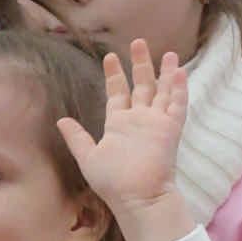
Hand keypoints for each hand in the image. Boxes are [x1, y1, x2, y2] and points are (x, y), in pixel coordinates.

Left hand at [57, 38, 194, 240]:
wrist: (137, 198)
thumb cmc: (112, 183)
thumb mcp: (88, 157)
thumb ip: (77, 137)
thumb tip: (61, 121)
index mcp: (119, 125)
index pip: (118, 93)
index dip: (115, 75)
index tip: (111, 56)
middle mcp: (139, 121)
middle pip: (142, 86)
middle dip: (140, 64)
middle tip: (139, 42)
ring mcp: (156, 124)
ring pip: (163, 92)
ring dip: (166, 72)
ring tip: (169, 53)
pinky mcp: (170, 130)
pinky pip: (178, 105)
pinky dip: (180, 89)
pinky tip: (180, 72)